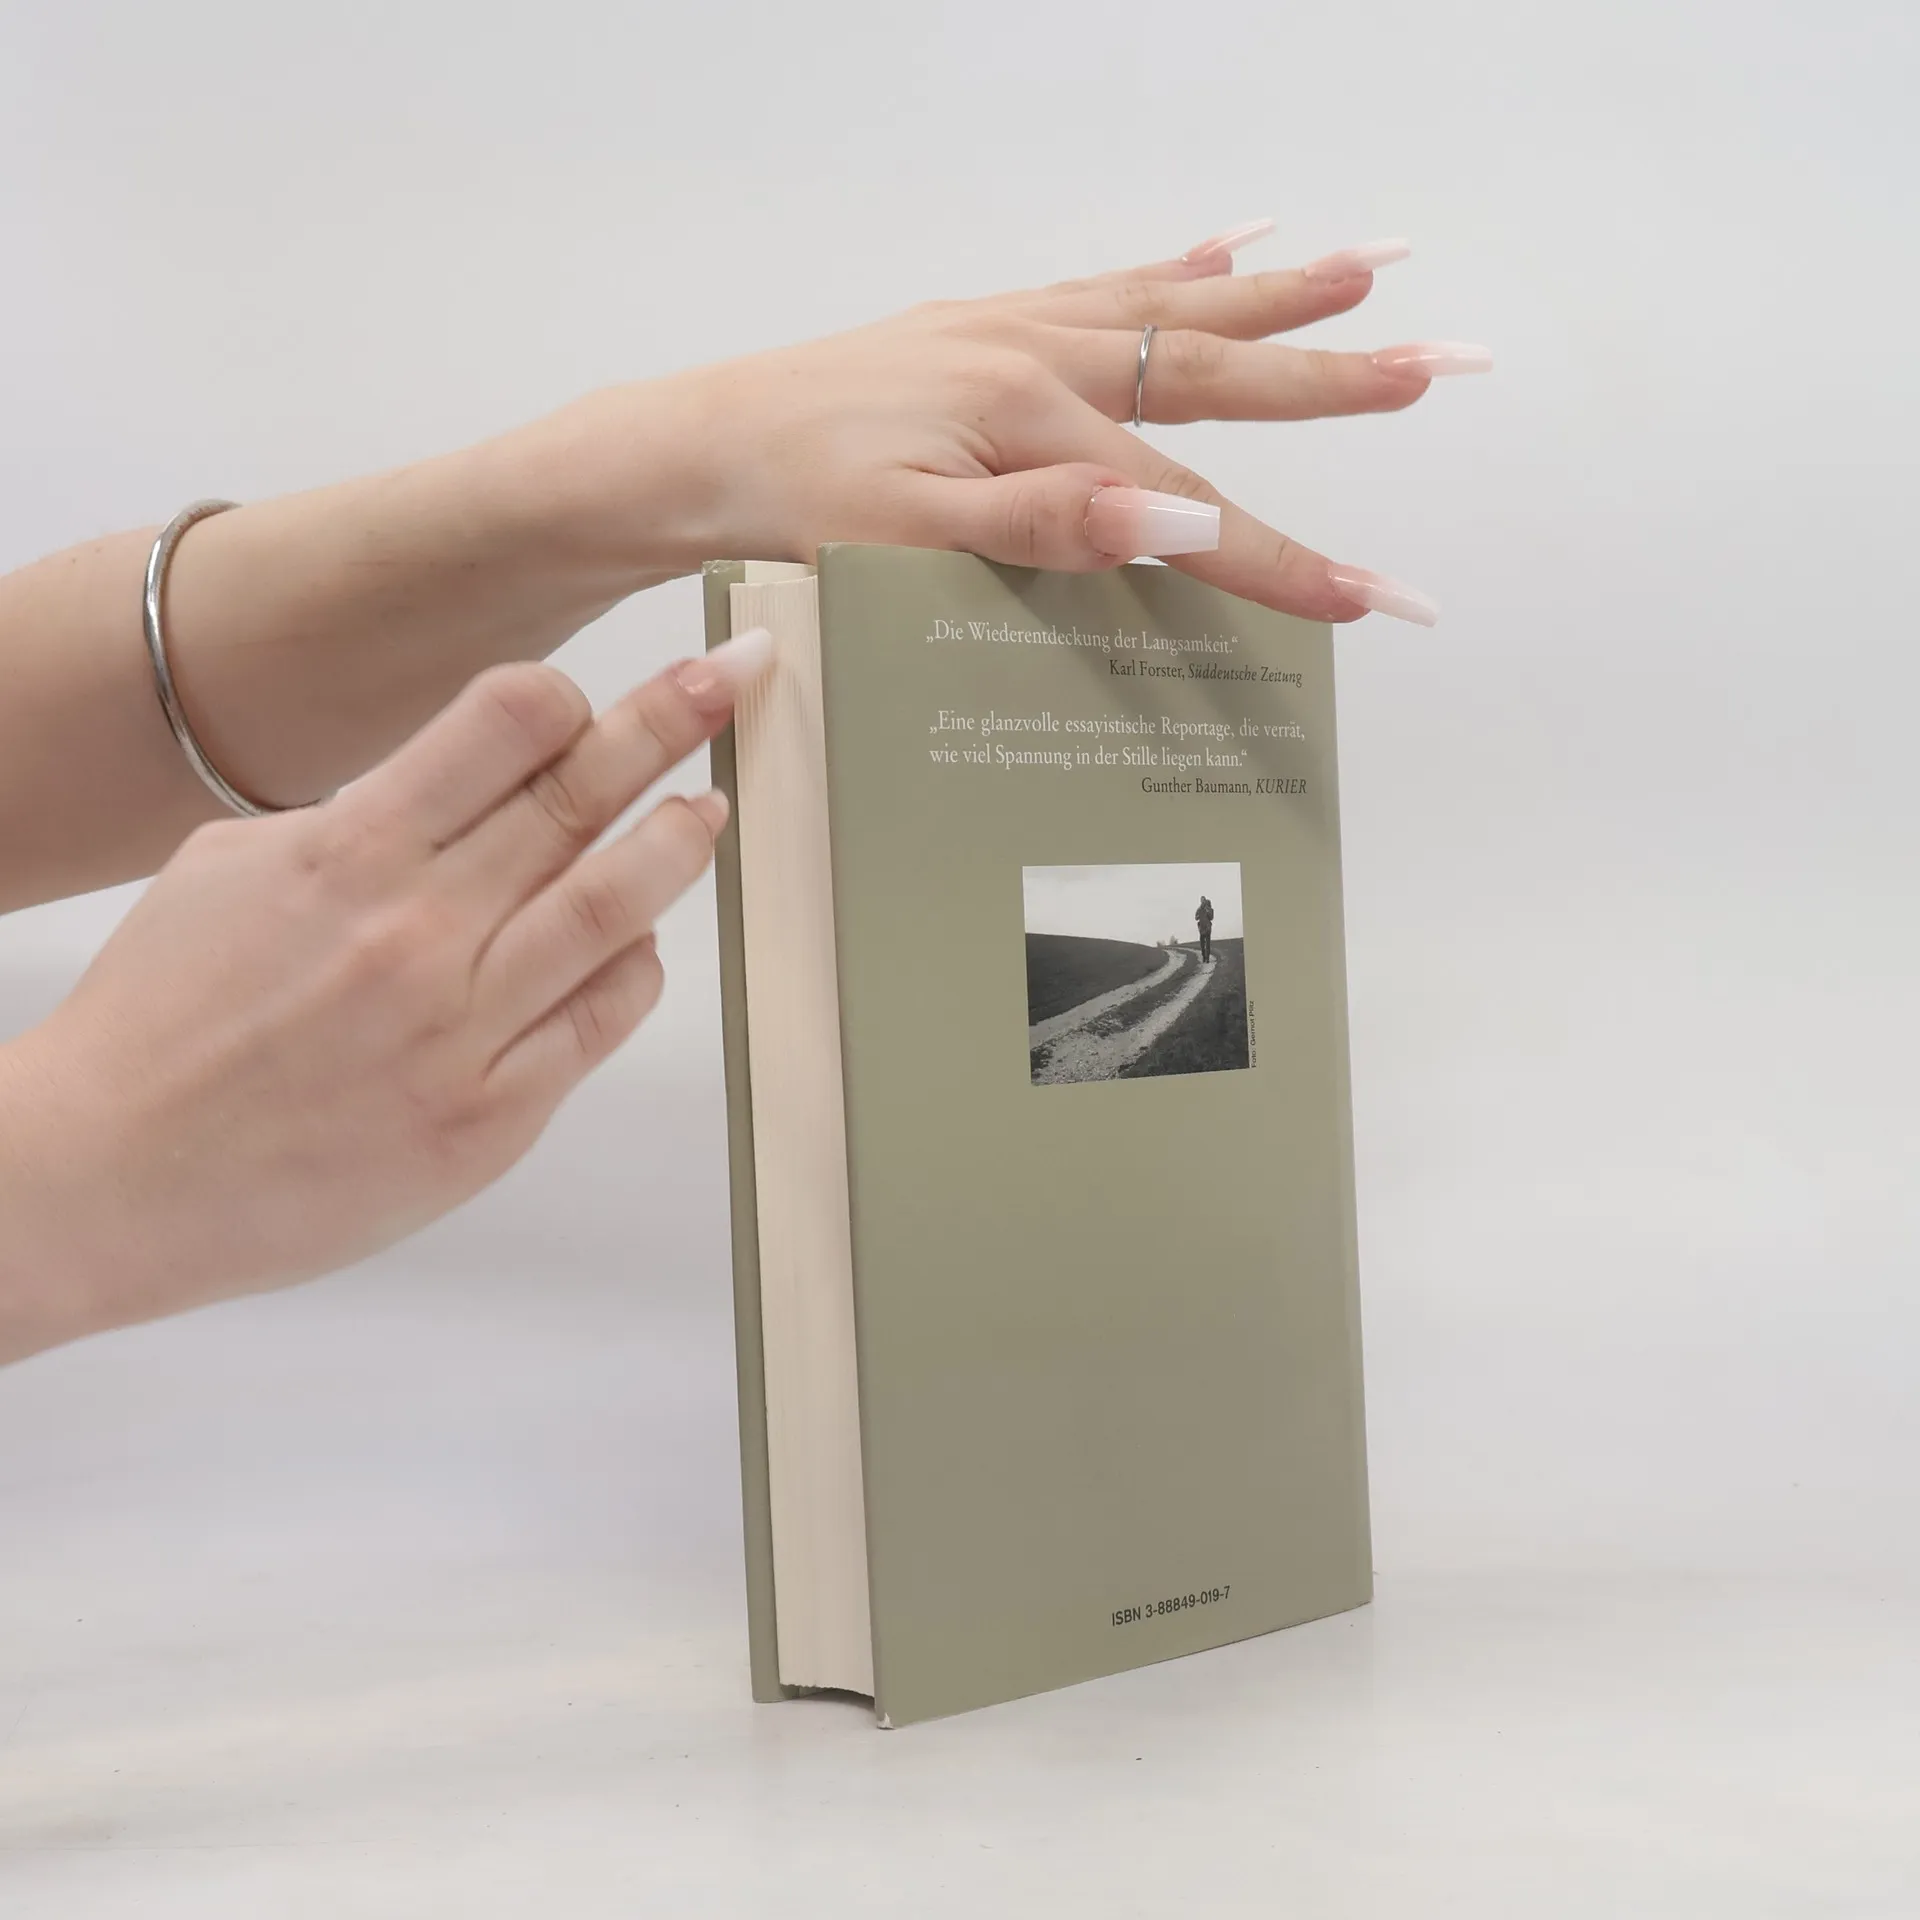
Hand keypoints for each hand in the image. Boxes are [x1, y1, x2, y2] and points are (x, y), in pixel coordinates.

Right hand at [0, 631, 771, 1362]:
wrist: (112, 1177)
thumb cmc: (161, 1021)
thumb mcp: (232, 872)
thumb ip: (354, 824)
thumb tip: (455, 793)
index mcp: (349, 852)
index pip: (500, 725)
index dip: (564, 699)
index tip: (586, 702)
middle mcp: (419, 930)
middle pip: (575, 798)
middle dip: (665, 725)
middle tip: (727, 683)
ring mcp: (462, 1027)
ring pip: (611, 905)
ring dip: (676, 843)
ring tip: (711, 808)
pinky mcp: (489, 1117)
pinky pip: (598, 1022)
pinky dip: (635, 968)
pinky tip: (642, 942)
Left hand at [576, 224, 1487, 624]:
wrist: (696, 448)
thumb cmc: (789, 504)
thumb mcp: (904, 537)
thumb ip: (1042, 526)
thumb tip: (1169, 520)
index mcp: (1032, 423)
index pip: (1188, 509)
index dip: (1285, 562)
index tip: (1378, 604)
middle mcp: (1041, 359)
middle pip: (1217, 375)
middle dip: (1341, 382)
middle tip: (1453, 366)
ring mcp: (1019, 333)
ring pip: (1176, 311)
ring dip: (1281, 299)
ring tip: (1374, 271)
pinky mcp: (990, 328)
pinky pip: (1107, 289)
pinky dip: (1177, 269)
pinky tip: (1231, 246)